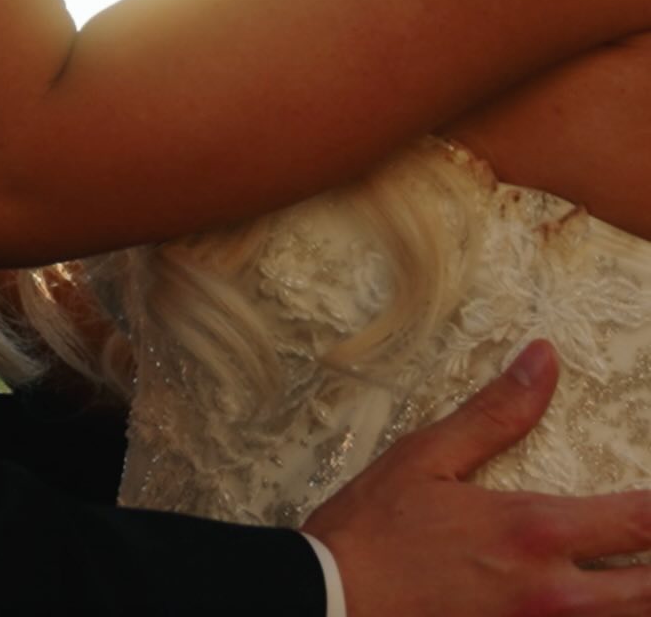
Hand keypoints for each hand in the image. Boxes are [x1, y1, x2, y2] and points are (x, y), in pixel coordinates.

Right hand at [306, 342, 650, 614]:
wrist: (331, 605)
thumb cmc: (375, 532)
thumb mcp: (429, 456)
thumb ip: (497, 412)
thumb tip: (544, 359)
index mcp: (534, 531)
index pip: (640, 522)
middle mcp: (552, 595)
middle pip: (650, 591)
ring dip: (641, 599)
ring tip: (640, 575)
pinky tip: (601, 605)